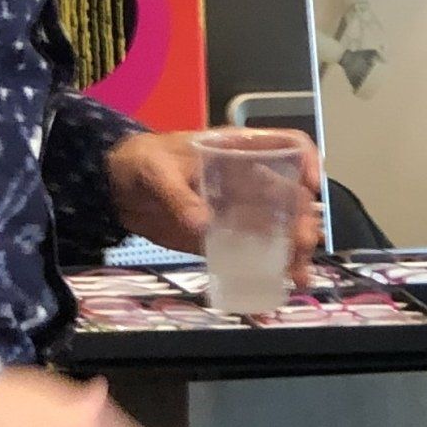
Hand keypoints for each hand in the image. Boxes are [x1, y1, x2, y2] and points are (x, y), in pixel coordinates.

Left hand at [105, 128, 322, 283]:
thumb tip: (203, 224)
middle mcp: (248, 179)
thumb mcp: (155, 171)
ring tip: (298, 274)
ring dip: (294, 249)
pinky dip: (269, 266)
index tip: (311, 185)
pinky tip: (279, 282)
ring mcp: (238, 210)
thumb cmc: (140, 163)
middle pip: (291, 196)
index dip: (307, 160)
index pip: (287, 145)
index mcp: (238, 150)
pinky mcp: (223, 236)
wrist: (115, 188)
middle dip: (303, 220)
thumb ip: (177, 195)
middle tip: (302, 245)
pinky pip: (253, 250)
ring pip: (279, 227)